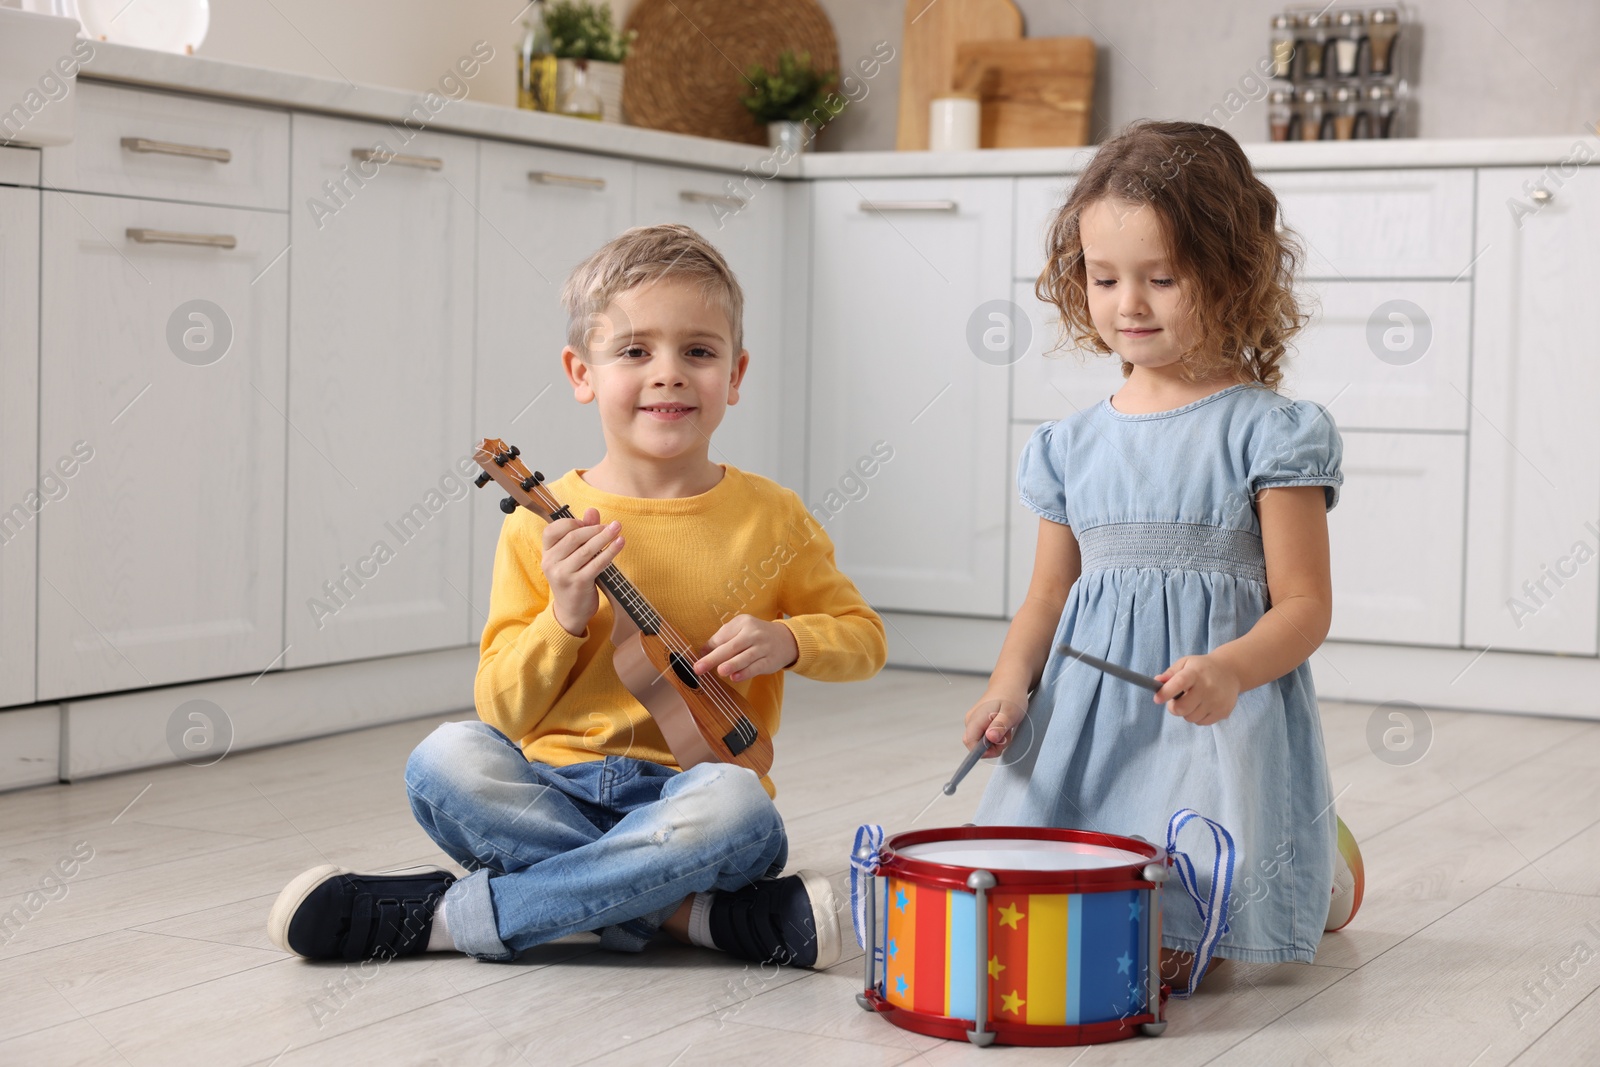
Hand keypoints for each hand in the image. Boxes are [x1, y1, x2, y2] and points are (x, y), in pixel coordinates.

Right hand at [540, 506, 623, 635]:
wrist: (571, 611)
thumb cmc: (573, 579)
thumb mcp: (573, 556)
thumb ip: (582, 533)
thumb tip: (592, 510)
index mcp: (547, 553)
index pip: (552, 530)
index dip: (571, 522)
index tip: (587, 523)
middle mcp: (551, 563)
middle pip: (573, 537)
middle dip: (594, 528)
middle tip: (612, 525)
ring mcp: (563, 574)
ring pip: (586, 549)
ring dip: (605, 537)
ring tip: (618, 529)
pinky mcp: (578, 583)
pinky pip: (597, 563)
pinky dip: (610, 552)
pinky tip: (620, 543)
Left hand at [692, 614, 798, 681]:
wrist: (786, 640)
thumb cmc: (756, 635)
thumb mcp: (742, 628)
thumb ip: (723, 637)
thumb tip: (703, 651)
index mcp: (744, 623)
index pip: (723, 635)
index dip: (710, 647)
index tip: (698, 658)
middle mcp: (754, 634)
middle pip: (732, 646)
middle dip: (714, 658)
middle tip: (699, 667)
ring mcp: (763, 648)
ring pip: (746, 657)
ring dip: (732, 664)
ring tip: (720, 671)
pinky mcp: (770, 661)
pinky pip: (756, 667)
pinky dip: (745, 673)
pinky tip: (735, 677)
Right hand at [962, 694, 1027, 756]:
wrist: (1010, 683)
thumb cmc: (1011, 696)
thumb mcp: (1010, 713)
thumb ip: (1000, 726)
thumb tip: (990, 738)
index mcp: (976, 718)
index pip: (970, 743)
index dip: (983, 752)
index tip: (998, 750)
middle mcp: (971, 720)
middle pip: (976, 745)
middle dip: (992, 747)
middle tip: (1006, 736)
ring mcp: (974, 721)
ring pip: (981, 742)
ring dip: (996, 742)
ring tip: (1006, 729)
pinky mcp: (979, 722)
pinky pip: (984, 737)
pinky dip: (995, 736)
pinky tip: (1003, 727)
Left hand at [1153, 654, 1239, 725]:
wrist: (1230, 671)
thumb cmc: (1202, 668)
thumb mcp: (1186, 663)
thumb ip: (1170, 673)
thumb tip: (1156, 682)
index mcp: (1195, 673)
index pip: (1179, 683)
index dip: (1166, 692)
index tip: (1157, 698)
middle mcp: (1207, 687)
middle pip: (1182, 708)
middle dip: (1174, 707)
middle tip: (1176, 700)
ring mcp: (1216, 701)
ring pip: (1190, 718)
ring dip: (1187, 712)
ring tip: (1193, 700)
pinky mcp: (1223, 711)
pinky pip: (1202, 722)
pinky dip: (1198, 717)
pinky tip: (1202, 705)